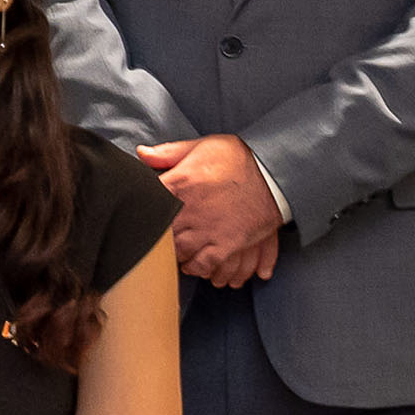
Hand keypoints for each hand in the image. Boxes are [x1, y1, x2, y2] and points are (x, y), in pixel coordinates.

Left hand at [136, 135, 283, 286]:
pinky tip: (190, 264)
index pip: (147, 202)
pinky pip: (202, 264)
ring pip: (177, 251)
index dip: (140, 210)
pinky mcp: (226, 244)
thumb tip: (141, 154)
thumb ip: (168, 153)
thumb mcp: (202, 146)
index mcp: (179, 182)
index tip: (138, 213)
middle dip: (155, 235)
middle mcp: (189, 209)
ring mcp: (207, 229)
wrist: (276, 172)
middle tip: (153, 238)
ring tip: (171, 251)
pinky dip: (193, 267)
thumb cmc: (238, 157)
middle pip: (159, 232)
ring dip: (172, 253)